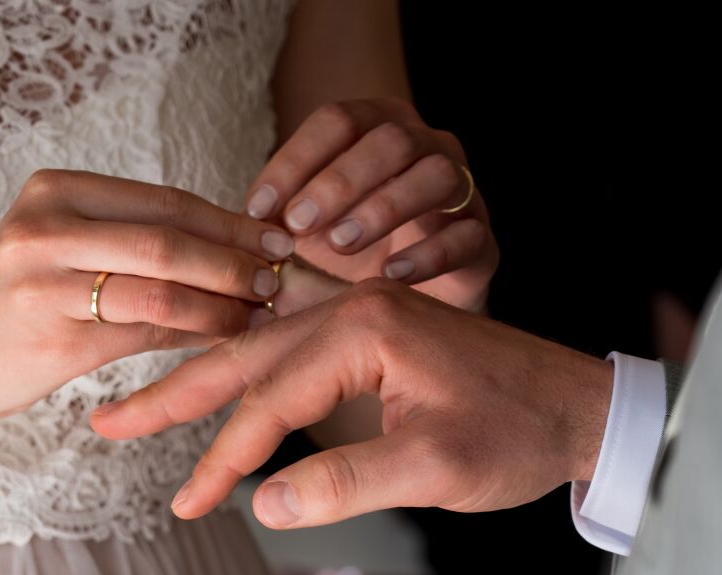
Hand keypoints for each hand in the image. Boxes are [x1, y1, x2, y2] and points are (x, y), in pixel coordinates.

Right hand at [0, 169, 297, 427]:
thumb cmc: (8, 306)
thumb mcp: (58, 251)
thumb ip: (128, 242)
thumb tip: (229, 249)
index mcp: (57, 192)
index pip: (164, 199)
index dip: (229, 220)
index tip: (277, 236)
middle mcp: (48, 227)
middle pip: (170, 236)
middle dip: (236, 258)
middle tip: (282, 277)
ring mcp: (46, 281)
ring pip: (162, 285)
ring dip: (223, 302)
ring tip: (260, 312)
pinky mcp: (53, 338)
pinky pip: (143, 331)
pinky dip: (193, 335)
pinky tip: (223, 340)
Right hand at [90, 279, 610, 528]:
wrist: (582, 409)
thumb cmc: (519, 434)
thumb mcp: (435, 468)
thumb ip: (345, 484)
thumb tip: (262, 507)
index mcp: (366, 328)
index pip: (271, 399)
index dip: (225, 458)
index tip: (187, 504)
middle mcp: (354, 308)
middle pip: (244, 355)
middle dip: (173, 395)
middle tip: (105, 424)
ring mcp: (362, 316)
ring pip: (262, 352)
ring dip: (201, 384)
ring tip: (139, 410)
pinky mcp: (372, 335)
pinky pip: (290, 354)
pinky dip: (245, 378)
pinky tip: (215, 389)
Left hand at [244, 99, 497, 310]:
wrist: (410, 306)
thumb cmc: (351, 256)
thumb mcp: (307, 232)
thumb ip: (279, 219)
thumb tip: (240, 226)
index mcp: (380, 128)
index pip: (339, 121)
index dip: (296, 160)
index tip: (258, 209)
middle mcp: (427, 147)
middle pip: (391, 139)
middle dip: (339, 181)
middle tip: (298, 225)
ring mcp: (462, 192)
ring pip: (436, 175)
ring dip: (383, 207)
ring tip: (341, 246)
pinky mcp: (482, 242)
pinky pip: (467, 236)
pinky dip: (429, 253)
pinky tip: (391, 275)